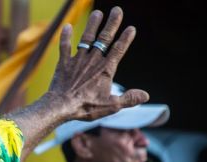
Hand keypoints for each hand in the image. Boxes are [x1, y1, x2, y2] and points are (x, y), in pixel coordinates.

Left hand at [47, 6, 148, 121]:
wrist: (61, 106)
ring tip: (97, 13)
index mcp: (106, 70)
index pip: (118, 50)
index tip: (131, 28)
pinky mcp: (64, 63)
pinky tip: (67, 26)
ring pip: (86, 39)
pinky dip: (65, 37)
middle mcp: (93, 61)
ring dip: (92, 25)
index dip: (125, 39)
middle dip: (112, 23)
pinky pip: (64, 47)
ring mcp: (78, 61)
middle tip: (117, 10)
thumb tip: (146, 95)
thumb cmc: (86, 107)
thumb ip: (128, 99)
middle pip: (104, 39)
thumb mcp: (111, 106)